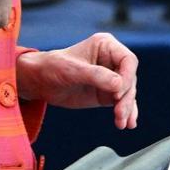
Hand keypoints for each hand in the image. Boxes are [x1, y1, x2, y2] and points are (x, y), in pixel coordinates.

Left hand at [16, 32, 138, 129]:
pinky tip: (127, 124)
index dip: (127, 77)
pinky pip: (121, 103)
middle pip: (130, 79)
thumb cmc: (53, 67)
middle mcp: (111, 60)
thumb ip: (97, 76)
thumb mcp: (72, 70)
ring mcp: (111, 77)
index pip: (128, 60)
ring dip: (127, 108)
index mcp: (106, 46)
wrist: (40, 82)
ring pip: (127, 93)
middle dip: (126, 97)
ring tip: (121, 123)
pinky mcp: (107, 93)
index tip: (117, 93)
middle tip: (119, 113)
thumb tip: (119, 85)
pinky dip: (126, 113)